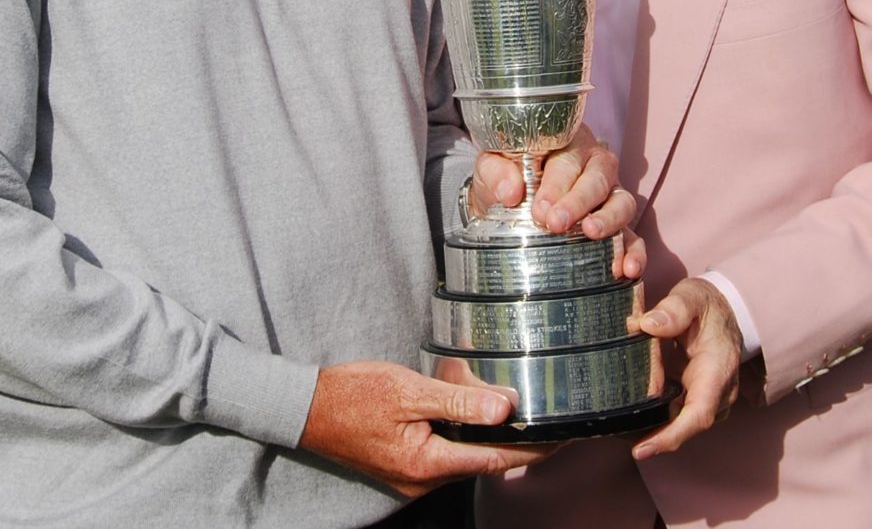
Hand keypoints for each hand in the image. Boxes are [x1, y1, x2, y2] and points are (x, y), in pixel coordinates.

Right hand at [298, 361, 550, 497]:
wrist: (305, 408)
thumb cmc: (352, 396)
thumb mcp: (409, 391)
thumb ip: (459, 402)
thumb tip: (506, 409)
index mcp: (429, 464)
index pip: (497, 460)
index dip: (534, 449)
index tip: (566, 438)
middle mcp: (424, 479)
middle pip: (484, 460)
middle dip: (517, 441)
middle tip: (551, 417)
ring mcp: (414, 476)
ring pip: (465, 456)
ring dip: (489, 436)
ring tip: (519, 412)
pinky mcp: (406, 465)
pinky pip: (446, 452)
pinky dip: (465, 435)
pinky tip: (473, 414)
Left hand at [470, 124, 629, 236]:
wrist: (506, 201)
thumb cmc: (504, 176)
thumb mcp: (491, 165)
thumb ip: (496, 171)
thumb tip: (509, 192)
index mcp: (567, 144)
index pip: (569, 159)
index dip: (557, 184)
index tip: (540, 209)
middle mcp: (594, 166)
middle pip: (598, 178)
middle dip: (579, 202)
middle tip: (556, 224)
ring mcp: (610, 196)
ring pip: (622, 202)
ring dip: (610, 220)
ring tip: (592, 234)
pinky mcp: (618, 227)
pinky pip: (634, 237)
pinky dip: (634, 252)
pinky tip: (627, 269)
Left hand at [631, 279, 742, 460]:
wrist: (725, 310)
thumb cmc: (707, 305)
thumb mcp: (692, 297)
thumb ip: (674, 309)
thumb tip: (646, 325)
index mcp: (718, 370)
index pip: (699, 413)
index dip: (672, 436)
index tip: (643, 449)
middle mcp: (718, 392)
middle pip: (687, 426)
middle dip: (655, 438)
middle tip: (617, 438)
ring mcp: (709, 398)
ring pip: (680, 423)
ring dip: (653, 429)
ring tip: (617, 430)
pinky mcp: (696, 397)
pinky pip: (677, 415)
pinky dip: (655, 418)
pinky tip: (630, 416)